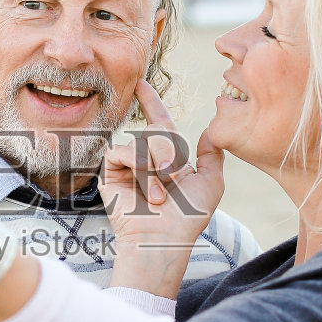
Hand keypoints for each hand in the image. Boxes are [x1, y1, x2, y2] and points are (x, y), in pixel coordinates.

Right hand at [102, 81, 225, 296]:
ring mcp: (127, 165)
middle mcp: (145, 158)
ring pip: (142, 140)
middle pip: (158, 130)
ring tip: (159, 194)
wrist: (165, 239)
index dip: (151, 102)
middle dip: (170, 151)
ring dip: (157, 166)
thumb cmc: (188, 218)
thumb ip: (212, 155)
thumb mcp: (211, 183)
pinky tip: (146, 192)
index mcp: (167, 158)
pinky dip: (139, 167)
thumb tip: (209, 134)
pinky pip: (122, 150)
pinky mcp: (110, 172)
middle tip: (173, 177)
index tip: (141, 82)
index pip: (158, 122)